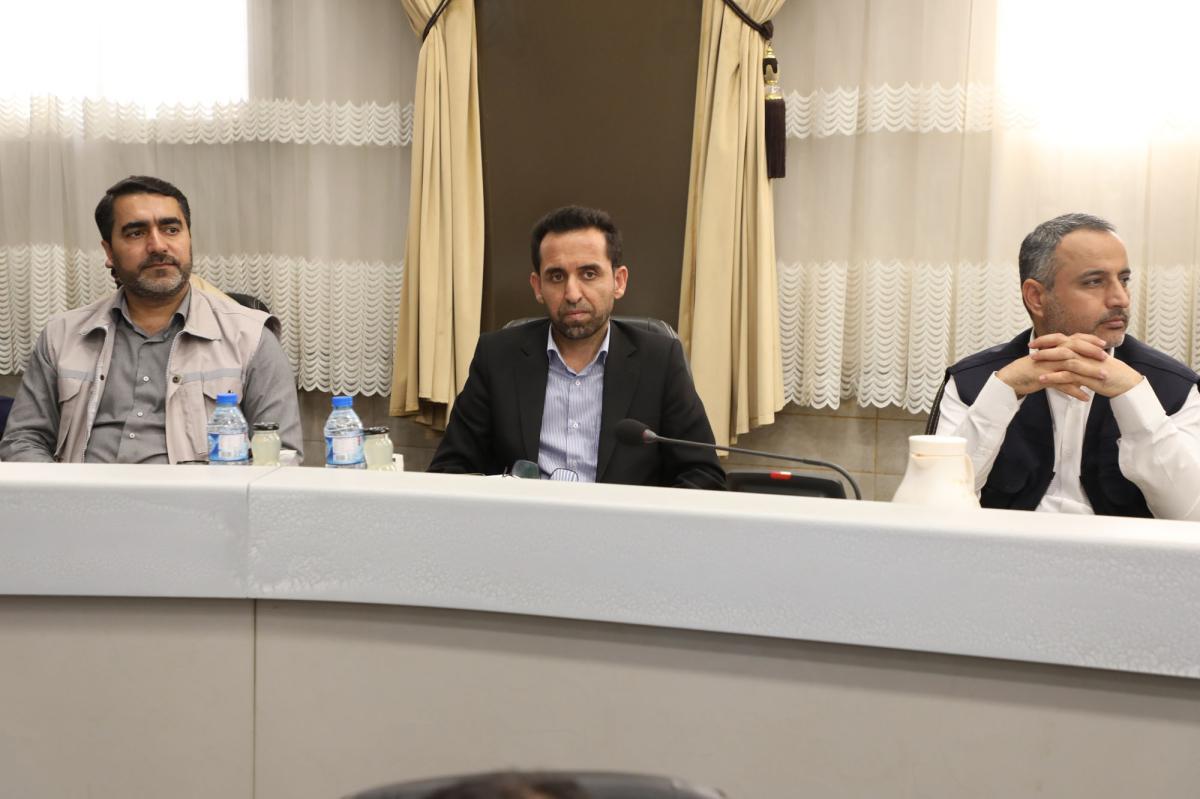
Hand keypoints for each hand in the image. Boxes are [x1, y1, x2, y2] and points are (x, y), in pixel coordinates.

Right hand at [996, 333, 1105, 400]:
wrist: (1010, 378)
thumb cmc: (1028, 369)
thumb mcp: (1045, 359)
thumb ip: (1058, 356)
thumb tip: (1074, 358)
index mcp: (1052, 348)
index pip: (1073, 339)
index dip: (1089, 340)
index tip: (1102, 344)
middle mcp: (1051, 354)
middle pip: (1075, 348)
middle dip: (1092, 352)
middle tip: (1106, 358)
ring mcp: (1047, 365)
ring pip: (1071, 366)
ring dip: (1088, 372)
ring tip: (1102, 378)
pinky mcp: (1043, 378)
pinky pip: (1062, 384)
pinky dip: (1074, 391)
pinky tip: (1085, 397)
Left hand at [1027, 332, 1141, 398]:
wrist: (1126, 383)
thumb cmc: (1110, 373)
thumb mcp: (1094, 361)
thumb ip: (1082, 356)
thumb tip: (1068, 355)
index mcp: (1087, 348)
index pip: (1065, 338)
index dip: (1049, 338)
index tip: (1036, 341)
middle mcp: (1086, 352)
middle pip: (1062, 344)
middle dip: (1044, 344)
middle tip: (1030, 346)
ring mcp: (1087, 364)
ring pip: (1063, 357)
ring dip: (1047, 358)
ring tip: (1032, 361)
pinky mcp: (1088, 376)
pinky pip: (1068, 375)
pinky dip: (1054, 376)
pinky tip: (1042, 379)